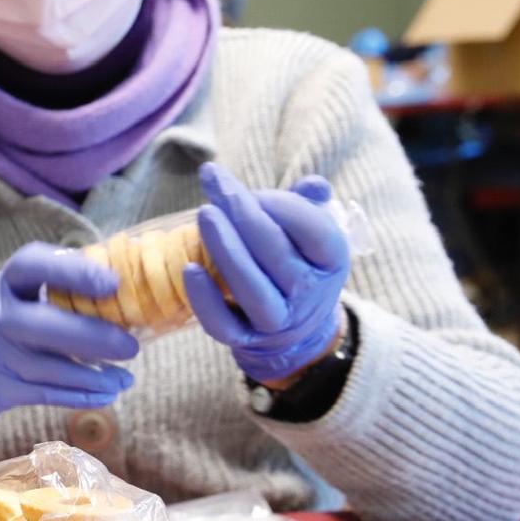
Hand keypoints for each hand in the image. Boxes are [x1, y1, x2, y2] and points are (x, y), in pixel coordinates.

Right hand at [0, 242, 138, 447]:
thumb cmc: (0, 328)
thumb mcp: (14, 298)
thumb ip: (57, 290)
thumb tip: (125, 287)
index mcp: (4, 284)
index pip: (31, 264)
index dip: (73, 271)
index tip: (112, 282)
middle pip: (42, 323)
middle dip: (91, 336)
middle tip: (131, 346)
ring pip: (48, 367)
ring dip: (93, 375)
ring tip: (125, 378)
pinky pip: (45, 393)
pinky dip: (79, 395)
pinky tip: (106, 394)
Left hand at [184, 163, 349, 384]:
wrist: (295, 329)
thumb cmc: (296, 264)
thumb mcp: (312, 236)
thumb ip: (308, 206)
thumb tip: (314, 185)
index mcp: (332, 261)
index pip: (315, 230)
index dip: (283, 204)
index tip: (252, 188)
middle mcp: (309, 293)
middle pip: (275, 252)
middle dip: (242, 212)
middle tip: (214, 181)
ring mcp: (277, 320)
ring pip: (251, 287)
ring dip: (225, 249)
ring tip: (204, 214)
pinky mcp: (245, 339)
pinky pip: (224, 324)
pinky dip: (205, 300)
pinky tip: (188, 269)